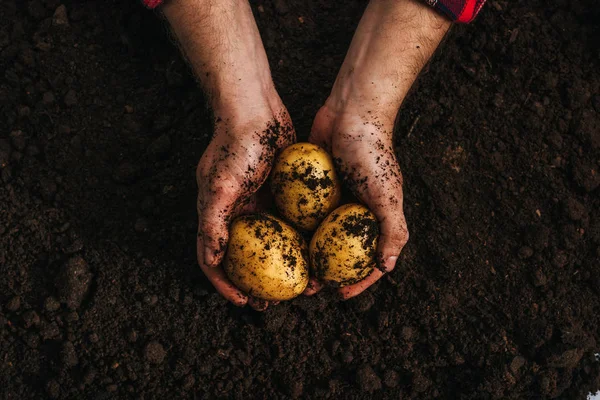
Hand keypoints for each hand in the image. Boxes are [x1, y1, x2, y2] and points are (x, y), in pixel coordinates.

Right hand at [197, 105, 294, 309]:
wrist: (256, 108)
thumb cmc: (236, 144)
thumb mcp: (221, 184)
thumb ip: (213, 222)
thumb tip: (211, 259)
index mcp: (215, 214)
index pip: (213, 258)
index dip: (225, 284)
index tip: (244, 302)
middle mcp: (235, 212)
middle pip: (242, 257)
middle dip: (254, 283)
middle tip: (272, 303)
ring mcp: (257, 203)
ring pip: (268, 244)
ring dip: (280, 265)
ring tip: (298, 283)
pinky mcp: (278, 193)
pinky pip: (287, 223)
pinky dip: (295, 240)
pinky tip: (314, 252)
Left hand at [304, 105, 408, 298]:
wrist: (351, 112)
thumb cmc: (373, 152)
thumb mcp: (387, 194)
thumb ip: (392, 229)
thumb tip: (387, 267)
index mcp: (375, 219)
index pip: (369, 260)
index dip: (357, 282)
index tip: (338, 295)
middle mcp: (354, 213)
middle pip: (339, 254)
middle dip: (325, 274)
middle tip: (306, 287)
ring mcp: (332, 201)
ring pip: (317, 237)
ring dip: (304, 256)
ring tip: (288, 269)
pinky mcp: (312, 188)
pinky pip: (302, 214)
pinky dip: (292, 228)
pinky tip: (276, 240)